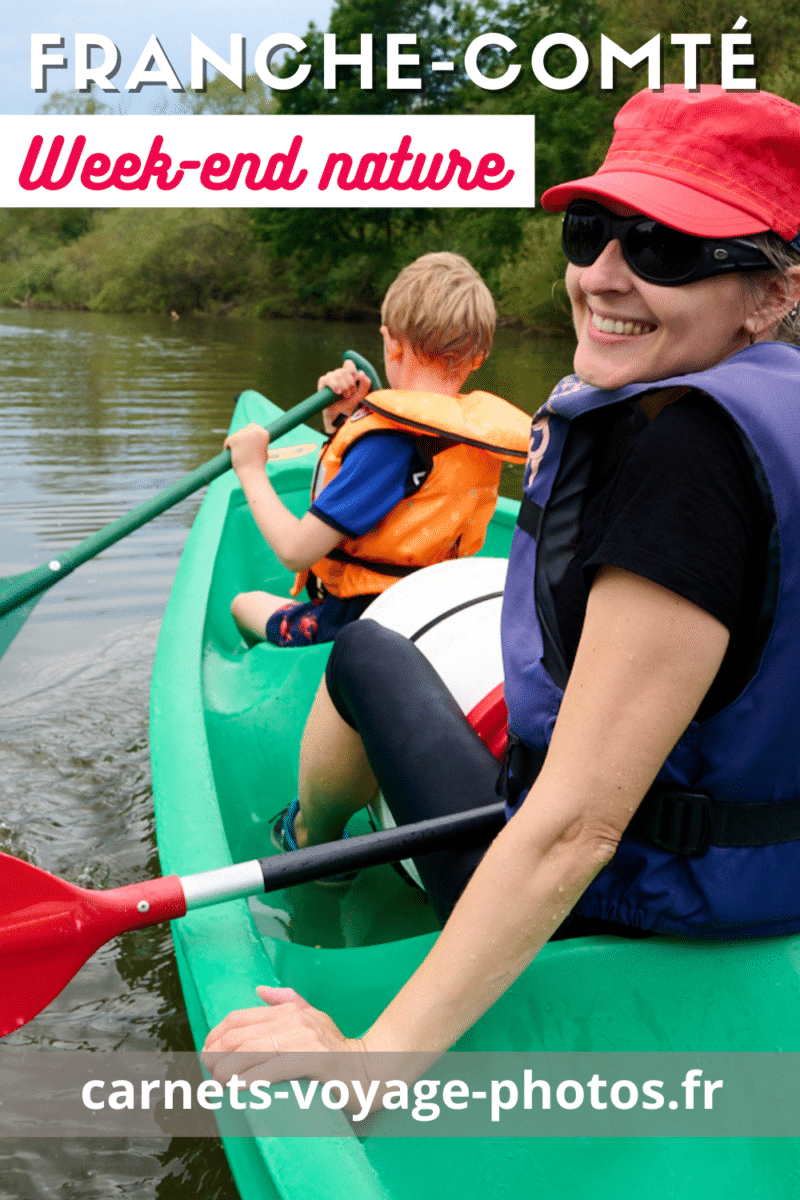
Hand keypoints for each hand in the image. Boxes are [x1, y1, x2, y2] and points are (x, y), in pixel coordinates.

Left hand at [202, 985, 364, 1076]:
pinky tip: (239, 1088)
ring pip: (253, 1052)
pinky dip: (253, 1078)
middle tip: (208, 1072)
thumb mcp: (313, 1017)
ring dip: (228, 1069)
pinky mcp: (316, 1060)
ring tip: (217, 1083)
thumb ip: (288, 1002)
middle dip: (216, 1055)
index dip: (215, 1035)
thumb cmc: (337, 1048)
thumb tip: (260, 990)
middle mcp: (294, 1021)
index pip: (239, 1018)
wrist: (371, 1068)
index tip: (206, 1053)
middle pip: (241, 1035)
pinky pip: (276, 1068)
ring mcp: (305, 1040)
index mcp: (288, 1012)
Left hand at [224, 423, 270, 474]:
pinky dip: (227, 446)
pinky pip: (228, 440)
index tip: (247, 442)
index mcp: (264, 433)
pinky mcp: (234, 439)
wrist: (252, 474)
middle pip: (243, 430)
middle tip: (241, 450)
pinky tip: (228, 451)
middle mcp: (255, 431)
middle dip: (242, 439)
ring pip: (236, 435)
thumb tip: (252, 438)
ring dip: (235, 443)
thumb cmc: (258, 465)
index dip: (249, 434)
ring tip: (238, 453)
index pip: (253, 426)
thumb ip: (259, 442)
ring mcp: (244, 434)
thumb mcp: (263, 450)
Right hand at [318, 363, 371, 433]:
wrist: (339, 415)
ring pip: (338, 375)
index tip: (356, 380)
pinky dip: (335, 385)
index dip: (353, 370)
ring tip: (345, 395)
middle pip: (344, 370)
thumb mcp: (361, 394)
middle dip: (350, 383)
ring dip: (344, 386)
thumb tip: (361, 372)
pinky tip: (338, 392)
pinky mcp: (322, 383)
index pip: (348, 364)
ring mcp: (329, 377)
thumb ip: (365, 384)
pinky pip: (328, 379)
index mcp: (346, 374)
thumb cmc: (349, 404)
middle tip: (350, 394)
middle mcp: (337, 374)